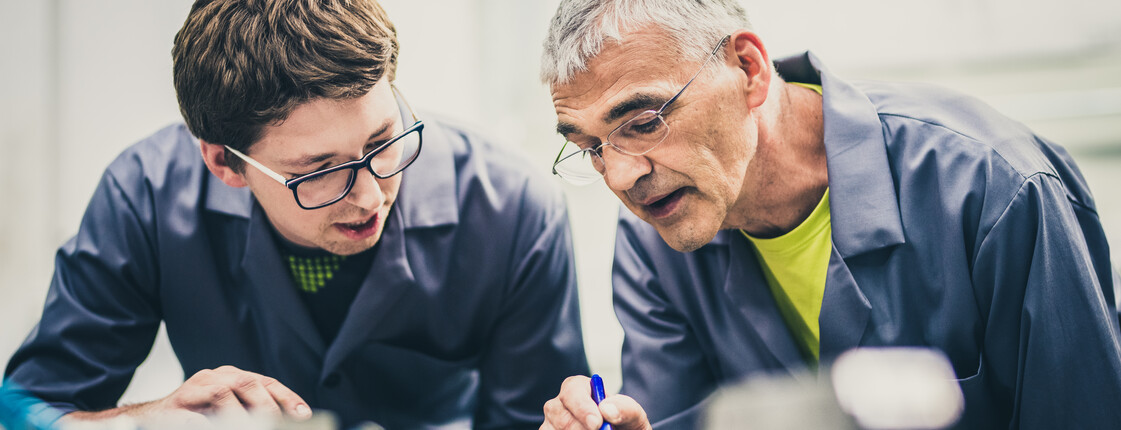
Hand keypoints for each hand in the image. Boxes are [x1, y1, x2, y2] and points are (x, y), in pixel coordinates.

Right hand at [152, 365, 310, 419]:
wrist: (150, 421)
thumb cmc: (197, 417)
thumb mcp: (231, 411)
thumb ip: (254, 411)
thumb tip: (289, 419)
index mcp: (231, 377)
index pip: (265, 383)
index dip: (286, 398)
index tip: (303, 415)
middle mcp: (213, 378)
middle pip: (248, 384)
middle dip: (268, 406)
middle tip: (277, 424)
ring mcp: (192, 390)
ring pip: (223, 393)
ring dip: (242, 415)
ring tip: (255, 428)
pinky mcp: (173, 408)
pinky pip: (195, 416)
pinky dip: (211, 425)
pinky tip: (220, 429)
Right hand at [541, 375, 651, 429]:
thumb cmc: (624, 425)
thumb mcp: (633, 416)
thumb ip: (625, 408)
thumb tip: (606, 409)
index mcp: (578, 388)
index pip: (573, 391)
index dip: (583, 408)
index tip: (597, 423)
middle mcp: (558, 405)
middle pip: (560, 416)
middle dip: (581, 429)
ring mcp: (550, 424)